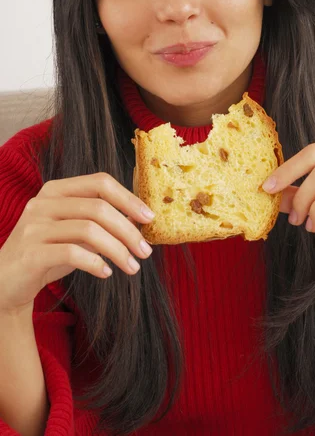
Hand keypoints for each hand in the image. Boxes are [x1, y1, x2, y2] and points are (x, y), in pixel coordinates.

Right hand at [0, 173, 154, 314]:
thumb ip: (99, 222)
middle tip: (145, 252)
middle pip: (98, 208)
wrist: (5, 282)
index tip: (149, 218)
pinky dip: (95, 263)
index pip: (100, 182)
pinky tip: (106, 273)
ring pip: (88, 230)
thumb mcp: (74, 232)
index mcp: (57, 190)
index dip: (128, 198)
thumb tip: (139, 221)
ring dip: (118, 250)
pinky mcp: (30, 252)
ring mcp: (34, 226)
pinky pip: (72, 253)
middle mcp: (44, 202)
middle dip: (128, 230)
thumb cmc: (47, 253)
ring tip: (132, 268)